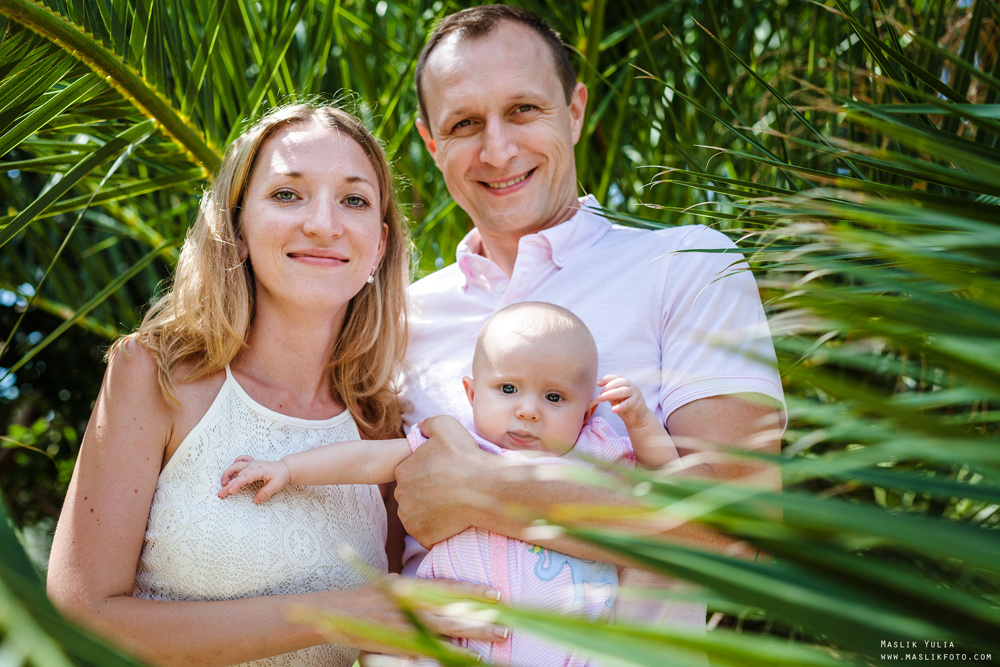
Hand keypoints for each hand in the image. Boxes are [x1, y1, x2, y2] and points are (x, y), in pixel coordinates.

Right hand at [218, 455, 290, 502]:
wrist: (285, 468)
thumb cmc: (281, 476)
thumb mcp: (276, 486)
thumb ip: (265, 493)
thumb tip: (255, 500)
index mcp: (259, 470)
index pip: (245, 477)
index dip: (236, 484)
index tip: (230, 491)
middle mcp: (253, 465)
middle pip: (237, 474)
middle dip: (228, 484)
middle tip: (221, 493)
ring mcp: (251, 463)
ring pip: (236, 465)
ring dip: (228, 473)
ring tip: (224, 483)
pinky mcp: (251, 463)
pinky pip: (240, 460)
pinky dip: (234, 464)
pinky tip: (232, 471)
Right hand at [299, 574, 507, 655]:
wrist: (338, 614)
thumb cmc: (368, 596)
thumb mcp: (393, 581)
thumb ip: (417, 584)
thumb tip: (439, 585)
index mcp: (412, 585)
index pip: (448, 587)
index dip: (473, 591)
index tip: (496, 594)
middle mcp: (411, 603)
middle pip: (454, 609)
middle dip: (482, 615)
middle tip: (507, 619)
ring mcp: (407, 624)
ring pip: (448, 629)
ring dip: (475, 633)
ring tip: (499, 636)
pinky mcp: (402, 642)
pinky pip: (433, 648)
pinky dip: (454, 652)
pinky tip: (473, 657)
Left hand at [393, 416, 491, 546]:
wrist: (486, 489)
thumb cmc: (466, 457)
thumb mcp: (446, 425)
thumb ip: (427, 424)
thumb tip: (420, 429)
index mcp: (403, 470)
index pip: (410, 471)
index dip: (427, 472)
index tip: (444, 473)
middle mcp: (401, 496)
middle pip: (412, 494)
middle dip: (427, 493)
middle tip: (449, 490)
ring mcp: (410, 518)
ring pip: (417, 514)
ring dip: (430, 511)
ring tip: (451, 505)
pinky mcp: (423, 536)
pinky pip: (427, 533)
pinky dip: (437, 529)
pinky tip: (451, 520)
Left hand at [596, 374, 654, 428]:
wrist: (638, 417)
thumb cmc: (624, 405)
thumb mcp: (615, 398)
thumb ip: (608, 393)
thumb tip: (598, 390)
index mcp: (625, 382)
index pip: (615, 377)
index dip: (606, 379)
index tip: (597, 383)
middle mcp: (631, 386)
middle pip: (619, 382)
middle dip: (607, 388)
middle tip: (598, 396)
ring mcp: (635, 393)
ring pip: (622, 391)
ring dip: (610, 394)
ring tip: (601, 399)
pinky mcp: (638, 403)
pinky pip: (628, 403)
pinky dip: (620, 406)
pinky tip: (613, 409)